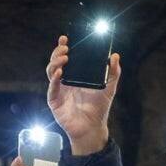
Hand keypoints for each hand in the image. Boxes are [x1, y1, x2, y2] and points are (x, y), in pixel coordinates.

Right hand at [46, 36, 120, 155]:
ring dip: (55, 63)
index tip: (66, 37)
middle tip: (65, 47)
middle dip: (58, 52)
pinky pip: (52, 88)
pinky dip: (54, 80)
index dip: (64, 47)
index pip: (67, 58)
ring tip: (65, 58)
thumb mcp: (109, 87)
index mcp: (75, 75)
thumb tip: (115, 56)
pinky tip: (60, 73)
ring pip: (51, 72)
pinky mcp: (55, 101)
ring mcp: (58, 90)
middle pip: (56, 62)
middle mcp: (65, 80)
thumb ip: (113, 72)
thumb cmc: (99, 108)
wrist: (92, 127)